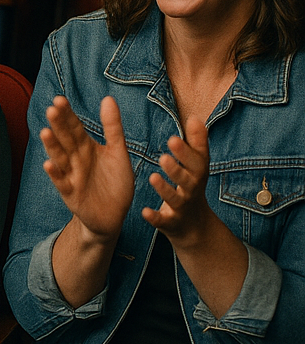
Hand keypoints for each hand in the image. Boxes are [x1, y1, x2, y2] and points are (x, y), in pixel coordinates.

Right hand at [41, 95, 133, 244]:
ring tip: (45, 132)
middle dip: (58, 125)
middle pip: (65, 139)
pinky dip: (55, 174)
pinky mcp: (71, 194)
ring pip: (60, 158)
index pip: (74, 127)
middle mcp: (75, 159)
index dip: (68, 114)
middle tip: (52, 109)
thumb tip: (108, 98)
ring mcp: (71, 175)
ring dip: (52, 146)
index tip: (60, 99)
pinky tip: (48, 164)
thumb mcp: (117, 152)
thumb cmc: (114, 182)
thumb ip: (112, 127)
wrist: (113, 216)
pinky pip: (62, 183)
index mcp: (86, 147)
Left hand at [142, 115, 213, 245]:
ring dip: (165, 190)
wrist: (195, 226)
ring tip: (153, 177)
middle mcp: (191, 191)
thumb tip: (195, 117)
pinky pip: (163, 221)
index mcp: (196, 174)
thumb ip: (196, 142)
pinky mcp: (171, 223)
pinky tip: (145, 212)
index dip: (186, 152)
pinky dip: (156, 217)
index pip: (196, 162)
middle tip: (163, 157)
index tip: (172, 139)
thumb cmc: (192, 185)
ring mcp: (182, 208)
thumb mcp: (197, 165)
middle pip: (187, 180)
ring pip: (175, 199)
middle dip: (177, 169)